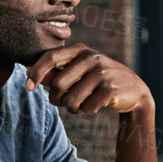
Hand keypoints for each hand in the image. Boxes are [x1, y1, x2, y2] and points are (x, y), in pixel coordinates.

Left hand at [26, 44, 152, 115]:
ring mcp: (102, 73)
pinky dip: (89, 110)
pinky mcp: (110, 89)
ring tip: (81, 105)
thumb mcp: (80, 72)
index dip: (35, 72)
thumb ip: (56, 72)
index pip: (50, 57)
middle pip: (58, 84)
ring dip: (73, 108)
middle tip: (64, 103)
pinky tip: (97, 105)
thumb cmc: (100, 81)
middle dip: (57, 99)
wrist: (134, 91)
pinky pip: (87, 107)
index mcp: (80, 51)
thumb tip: (28, 72)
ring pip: (71, 99)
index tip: (28, 87)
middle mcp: (91, 58)